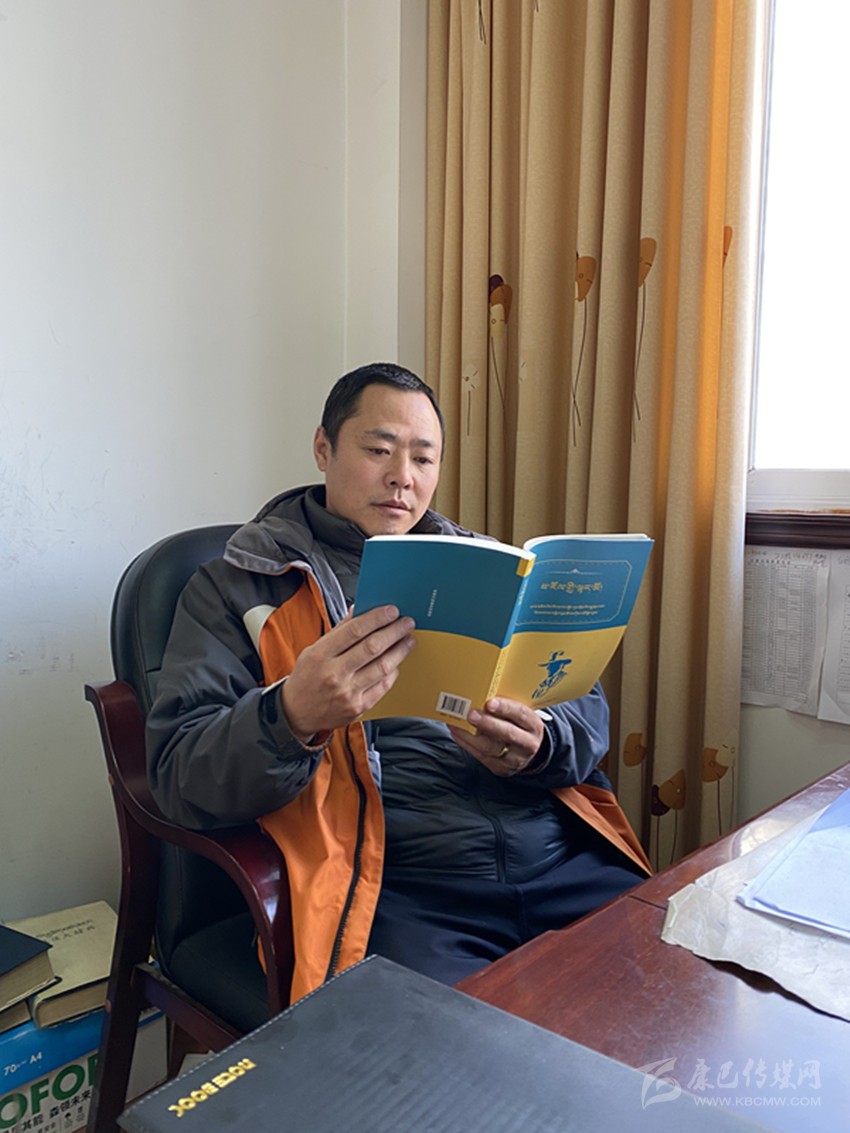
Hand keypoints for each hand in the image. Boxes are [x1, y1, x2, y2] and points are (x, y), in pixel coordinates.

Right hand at [281, 606, 414, 742]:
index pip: (355, 630)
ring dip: (400, 650)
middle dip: (394, 632)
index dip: (377, 618)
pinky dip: (392, 671)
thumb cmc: (307, 678)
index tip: (392, 611)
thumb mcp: (314, 650)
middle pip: (372, 647)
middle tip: (407, 623)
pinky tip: (396, 662)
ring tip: (408, 640)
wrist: (297, 713)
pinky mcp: (358, 707)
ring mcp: (347, 693)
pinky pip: (383, 686)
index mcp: (321, 655)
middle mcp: (334, 674)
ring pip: (382, 667)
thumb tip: (360, 610)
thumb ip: (339, 631)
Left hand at [447, 697, 544, 776]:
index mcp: (533, 725)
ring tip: (456, 723)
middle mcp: (527, 743)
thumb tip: (482, 692)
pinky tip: (457, 733)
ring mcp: (514, 759)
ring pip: (490, 747)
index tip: (489, 702)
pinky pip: (480, 756)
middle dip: (487, 723)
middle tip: (470, 714)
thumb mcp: (519, 716)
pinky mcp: (501, 768)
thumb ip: (506, 707)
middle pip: (508, 733)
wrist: (526, 751)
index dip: (505, 708)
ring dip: (469, 734)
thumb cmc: (519, 726)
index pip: (521, 714)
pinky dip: (466, 743)